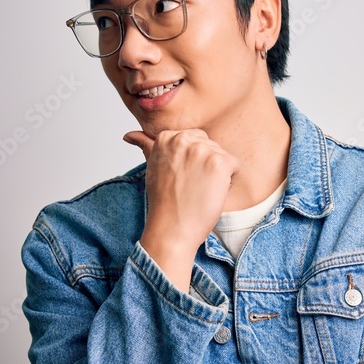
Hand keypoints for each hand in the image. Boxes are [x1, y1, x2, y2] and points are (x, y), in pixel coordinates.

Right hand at [125, 128, 239, 290]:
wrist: (172, 228)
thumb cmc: (163, 202)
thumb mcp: (152, 167)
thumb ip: (145, 146)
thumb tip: (129, 135)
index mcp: (166, 137)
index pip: (193, 138)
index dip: (193, 161)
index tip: (182, 177)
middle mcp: (183, 139)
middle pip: (209, 145)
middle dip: (205, 165)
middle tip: (191, 185)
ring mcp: (202, 150)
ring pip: (222, 155)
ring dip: (217, 173)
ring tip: (200, 189)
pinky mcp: (220, 162)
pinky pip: (235, 165)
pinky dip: (228, 181)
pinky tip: (211, 192)